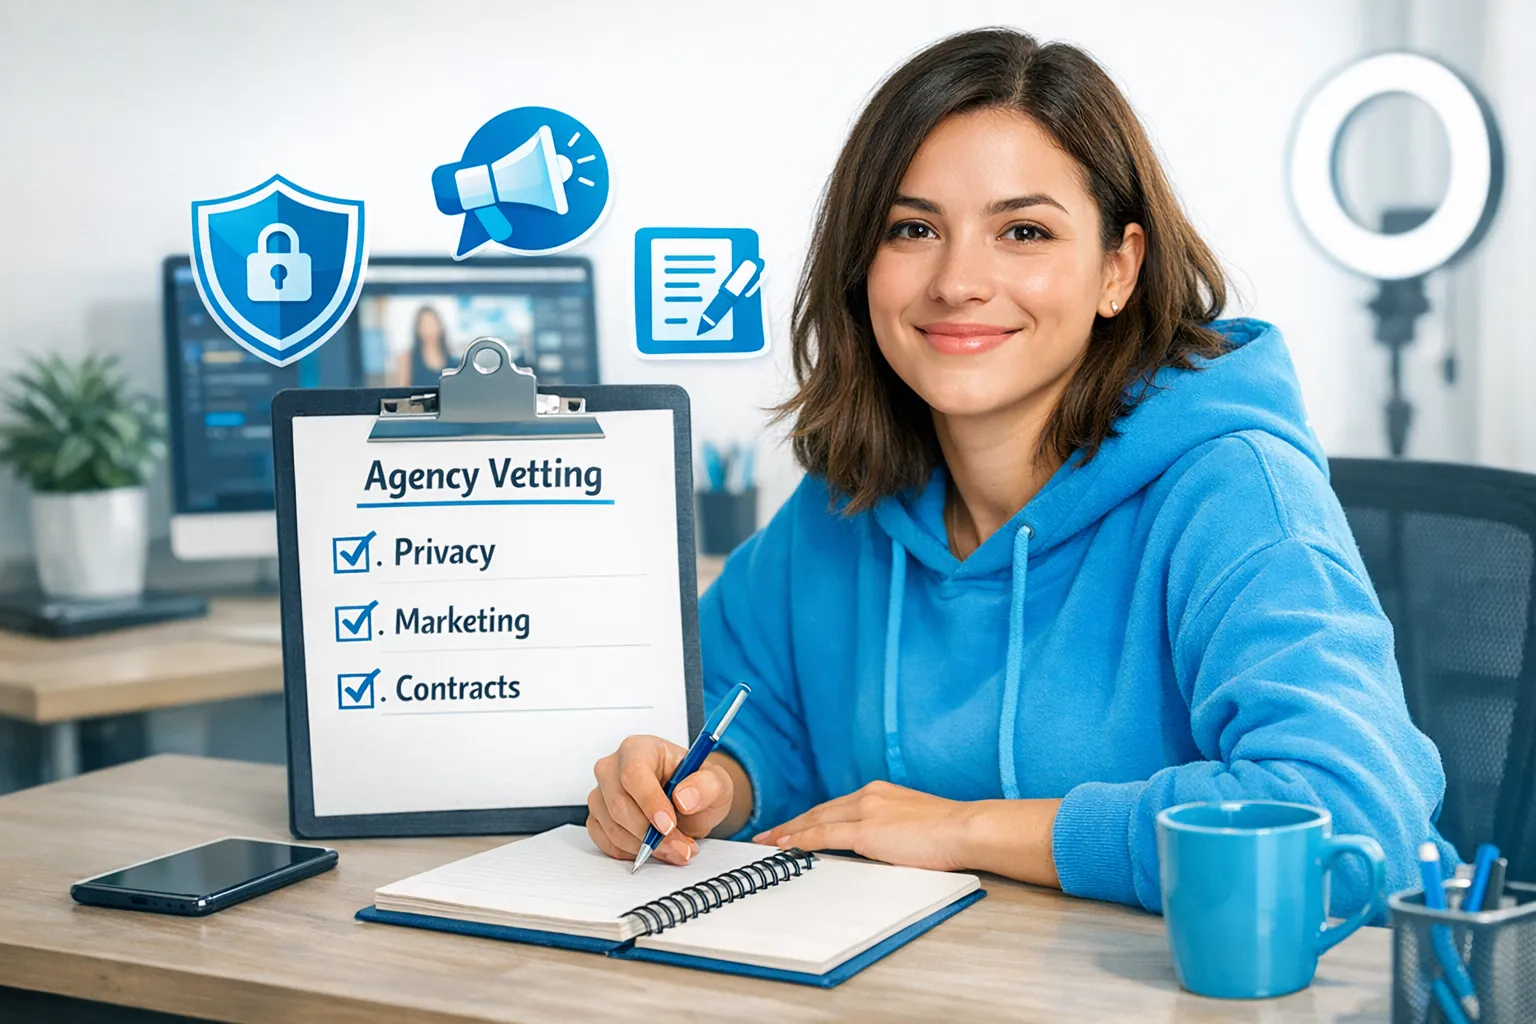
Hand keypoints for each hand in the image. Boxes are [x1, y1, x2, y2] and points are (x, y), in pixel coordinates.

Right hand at [586, 734, 735, 866]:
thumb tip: (684, 798)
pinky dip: (632, 852)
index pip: (633, 773)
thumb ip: (707, 785)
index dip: (649, 802)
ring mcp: (601, 794)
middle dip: (652, 834)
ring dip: (646, 847)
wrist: (689, 803)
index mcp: (639, 748)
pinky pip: (607, 841)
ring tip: (676, 848)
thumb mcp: (716, 782)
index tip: (669, 825)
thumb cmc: (696, 785)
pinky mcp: (598, 818)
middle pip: (619, 804)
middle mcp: (613, 768)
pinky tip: (654, 848)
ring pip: (613, 827)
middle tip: (681, 847)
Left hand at [753, 780, 976, 871]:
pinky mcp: (866, 830)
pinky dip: (800, 841)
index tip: (793, 826)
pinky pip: (823, 835)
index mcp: (881, 793)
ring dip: (788, 832)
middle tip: (768, 835)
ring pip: (815, 821)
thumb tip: (881, 845)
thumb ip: (893, 828)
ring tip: (768, 843)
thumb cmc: (952, 832)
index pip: (836, 807)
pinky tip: (785, 848)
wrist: (967, 828)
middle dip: (792, 823)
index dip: (811, 818)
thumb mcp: (916, 823)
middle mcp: (869, 796)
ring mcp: (866, 811)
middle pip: (820, 811)